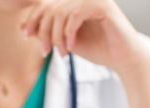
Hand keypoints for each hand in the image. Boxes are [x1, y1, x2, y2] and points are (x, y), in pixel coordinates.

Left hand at [22, 0, 148, 74]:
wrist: (124, 59)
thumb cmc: (100, 51)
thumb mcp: (68, 42)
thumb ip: (50, 34)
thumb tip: (26, 28)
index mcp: (75, 2)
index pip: (46, 4)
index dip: (33, 18)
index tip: (26, 34)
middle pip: (51, 7)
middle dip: (44, 30)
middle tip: (45, 50)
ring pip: (61, 11)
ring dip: (57, 36)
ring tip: (62, 53)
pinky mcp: (103, 6)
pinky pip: (76, 14)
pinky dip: (69, 32)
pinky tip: (71, 46)